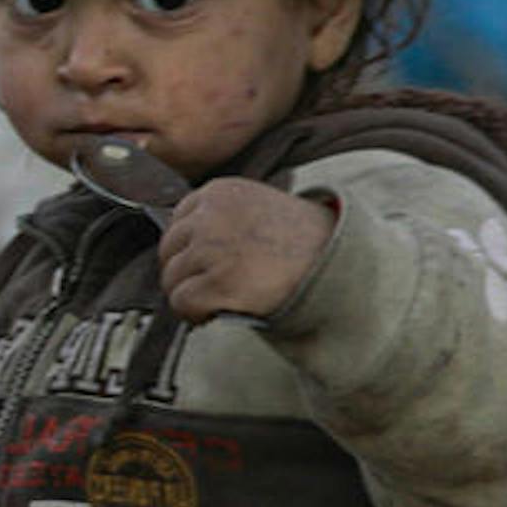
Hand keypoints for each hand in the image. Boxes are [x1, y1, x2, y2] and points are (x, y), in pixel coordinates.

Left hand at [158, 180, 334, 322]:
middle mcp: (210, 216)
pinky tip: (218, 311)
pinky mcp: (217, 283)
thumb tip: (185, 244)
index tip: (207, 263)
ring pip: (171, 280)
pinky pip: (182, 303)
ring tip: (220, 299)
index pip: (176, 222)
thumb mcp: (259, 208)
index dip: (189, 248)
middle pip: (168, 251)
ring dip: (192, 295)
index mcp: (219, 192)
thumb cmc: (305, 242)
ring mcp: (212, 249)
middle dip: (186, 273)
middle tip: (214, 286)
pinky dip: (195, 313)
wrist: (337, 267)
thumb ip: (222, 216)